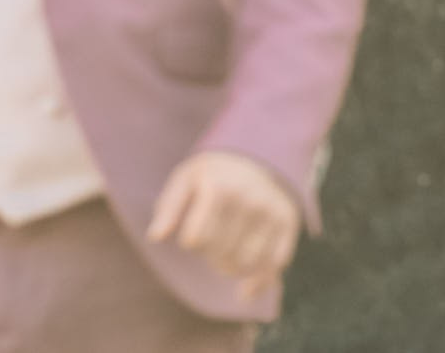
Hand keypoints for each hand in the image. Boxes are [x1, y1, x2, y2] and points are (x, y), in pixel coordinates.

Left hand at [147, 150, 300, 297]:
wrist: (253, 157)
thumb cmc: (210, 175)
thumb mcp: (184, 180)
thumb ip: (168, 208)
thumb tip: (155, 237)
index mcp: (218, 188)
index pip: (197, 239)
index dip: (191, 244)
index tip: (192, 236)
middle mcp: (249, 200)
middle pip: (222, 253)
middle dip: (210, 257)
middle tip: (210, 247)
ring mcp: (271, 212)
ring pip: (247, 262)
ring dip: (231, 269)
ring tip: (224, 258)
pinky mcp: (288, 223)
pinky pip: (275, 264)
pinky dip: (259, 281)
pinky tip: (246, 288)